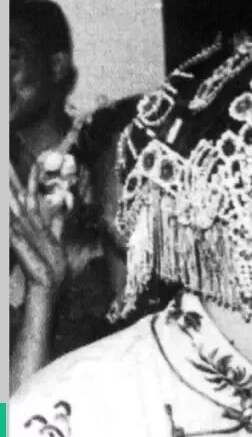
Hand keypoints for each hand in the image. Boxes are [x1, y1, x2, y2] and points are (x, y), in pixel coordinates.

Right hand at [9, 165, 69, 297]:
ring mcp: (19, 227)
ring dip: (6, 185)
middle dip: (9, 173)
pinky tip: (5, 197)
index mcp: (34, 217)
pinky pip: (9, 220)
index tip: (35, 156)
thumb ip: (57, 218)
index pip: (30, 189)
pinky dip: (7, 207)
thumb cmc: (52, 262)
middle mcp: (24, 219)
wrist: (48, 282)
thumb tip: (60, 202)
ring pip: (10, 201)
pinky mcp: (16, 238)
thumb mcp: (56, 234)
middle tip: (4, 154)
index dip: (32, 173)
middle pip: (14, 190)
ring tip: (4, 164)